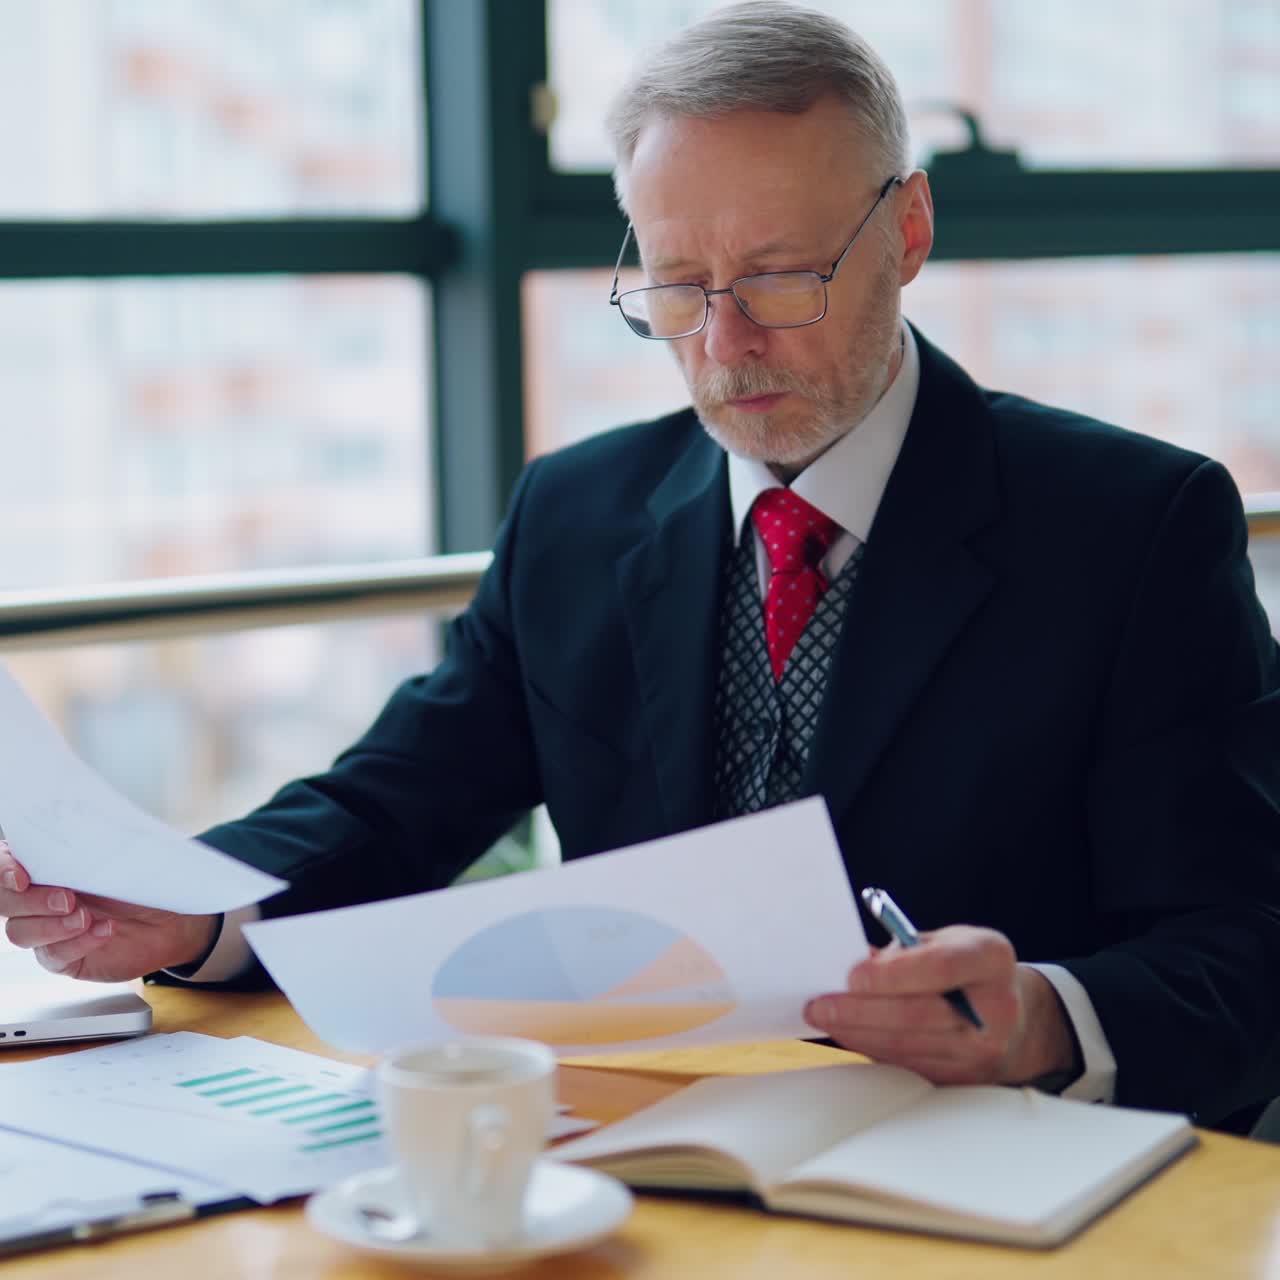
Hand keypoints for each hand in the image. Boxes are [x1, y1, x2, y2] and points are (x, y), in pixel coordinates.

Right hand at [0, 837, 217, 982]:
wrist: (172, 918)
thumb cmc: (144, 880)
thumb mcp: (124, 855)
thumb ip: (96, 844)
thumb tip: (84, 826)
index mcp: (46, 865)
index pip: (5, 864)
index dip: (4, 870)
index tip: (21, 877)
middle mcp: (38, 898)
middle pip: (6, 902)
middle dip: (31, 901)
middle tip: (67, 899)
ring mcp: (48, 929)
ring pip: (21, 932)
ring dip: (53, 926)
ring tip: (86, 918)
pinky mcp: (64, 957)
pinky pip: (54, 955)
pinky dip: (78, 943)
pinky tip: (105, 931)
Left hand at [802, 925, 1077, 1086]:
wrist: (1014, 1018)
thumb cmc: (965, 969)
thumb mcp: (946, 942)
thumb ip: (904, 950)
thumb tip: (849, 961)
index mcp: (990, 959)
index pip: (941, 967)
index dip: (894, 974)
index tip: (852, 976)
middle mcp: (996, 1008)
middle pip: (919, 1014)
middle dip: (862, 1010)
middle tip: (820, 1003)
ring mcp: (984, 1050)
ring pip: (909, 1045)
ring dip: (858, 1033)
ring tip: (823, 1017)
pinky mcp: (966, 1078)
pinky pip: (908, 1065)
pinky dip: (872, 1049)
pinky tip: (847, 1034)